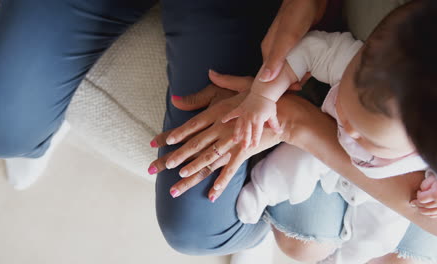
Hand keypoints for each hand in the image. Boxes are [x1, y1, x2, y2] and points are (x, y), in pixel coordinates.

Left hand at [150, 74, 285, 201]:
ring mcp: (231, 142)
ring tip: (176, 183)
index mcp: (216, 113)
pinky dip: (221, 183)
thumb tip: (209, 73)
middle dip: (173, 158)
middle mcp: (220, 128)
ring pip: (207, 160)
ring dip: (191, 171)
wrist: (283, 109)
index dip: (171, 134)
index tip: (154, 142)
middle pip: (192, 146)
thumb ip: (220, 83)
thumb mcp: (238, 85)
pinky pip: (229, 170)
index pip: (188, 126)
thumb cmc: (260, 96)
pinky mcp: (243, 152)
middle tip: (154, 169)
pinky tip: (211, 195)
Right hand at [222, 92, 281, 148]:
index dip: (255, 140)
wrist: (263, 91)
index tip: (253, 147)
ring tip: (235, 140)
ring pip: (239, 125)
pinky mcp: (240, 108)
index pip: (257, 133)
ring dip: (237, 133)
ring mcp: (244, 113)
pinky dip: (227, 117)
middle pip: (247, 131)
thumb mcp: (273, 114)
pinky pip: (232, 113)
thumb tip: (280, 132)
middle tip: (244, 148)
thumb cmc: (269, 103)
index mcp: (259, 119)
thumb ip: (275, 124)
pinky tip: (222, 121)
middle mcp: (250, 117)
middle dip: (245, 140)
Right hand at [259, 0, 326, 81]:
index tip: (290, 92)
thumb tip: (264, 80)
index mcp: (268, 50)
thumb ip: (276, 59)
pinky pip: (300, 59)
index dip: (278, 85)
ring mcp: (287, 46)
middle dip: (290, 81)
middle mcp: (276, 49)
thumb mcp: (286, 38)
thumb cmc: (297, 14)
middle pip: (280, 72)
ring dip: (299, 73)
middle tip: (302, 86)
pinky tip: (312, 68)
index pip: (269, 74)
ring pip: (291, 66)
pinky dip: (305, 65)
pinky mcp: (298, 43)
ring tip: (308, 78)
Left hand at [410, 175, 436, 217]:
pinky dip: (428, 214)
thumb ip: (424, 185)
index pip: (421, 199)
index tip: (419, 191)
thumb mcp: (432, 179)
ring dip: (421, 210)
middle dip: (417, 203)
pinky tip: (425, 210)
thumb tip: (421, 192)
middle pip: (424, 206)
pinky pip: (435, 215)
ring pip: (428, 213)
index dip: (418, 195)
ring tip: (418, 206)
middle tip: (413, 201)